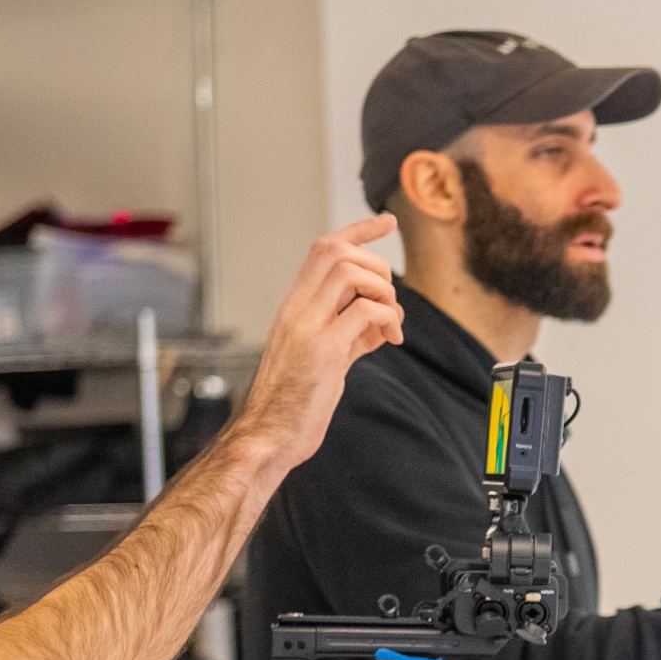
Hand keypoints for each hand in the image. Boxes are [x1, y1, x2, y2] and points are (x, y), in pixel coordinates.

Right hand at [223, 218, 402, 469]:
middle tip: (390, 304)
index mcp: (294, 307)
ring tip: (391, 327)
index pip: (323, 249)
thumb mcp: (324, 360)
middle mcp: (296, 310)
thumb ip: (351, 335)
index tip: (387, 222)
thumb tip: (384, 323)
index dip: (359, 230)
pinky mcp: (322, 352)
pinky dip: (388, 321)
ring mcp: (307, 328)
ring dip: (384, 293)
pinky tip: (391, 343)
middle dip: (378, 267)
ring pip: (350, 273)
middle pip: (337, 250)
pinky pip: (365, 313)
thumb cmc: (295, 404)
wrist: (269, 437)